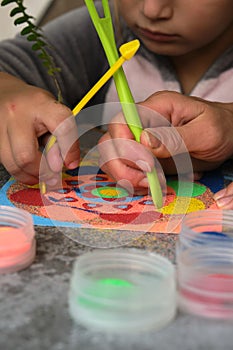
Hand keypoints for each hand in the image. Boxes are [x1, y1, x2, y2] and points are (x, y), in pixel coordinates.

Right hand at [0, 73, 79, 185]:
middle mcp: (16, 114)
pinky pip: (5, 162)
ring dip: (30, 175)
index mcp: (40, 103)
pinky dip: (20, 171)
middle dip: (42, 172)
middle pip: (26, 155)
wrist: (5, 93)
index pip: (61, 126)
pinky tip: (29, 170)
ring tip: (41, 177)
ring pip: (12, 163)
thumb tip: (62, 165)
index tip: (71, 164)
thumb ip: (60, 138)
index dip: (69, 149)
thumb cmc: (34, 107)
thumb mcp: (53, 115)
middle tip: (53, 178)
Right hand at [98, 91, 232, 204]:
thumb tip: (144, 141)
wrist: (228, 136)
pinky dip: (136, 184)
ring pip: (113, 160)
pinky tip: (155, 185)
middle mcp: (142, 124)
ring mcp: (141, 142)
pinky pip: (127, 172)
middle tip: (148, 181)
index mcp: (155, 108)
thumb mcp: (205, 131)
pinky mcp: (144, 159)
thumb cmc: (220, 127)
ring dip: (128, 178)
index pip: (120, 121)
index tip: (147, 165)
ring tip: (153, 185)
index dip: (125, 145)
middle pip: (110, 143)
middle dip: (123, 167)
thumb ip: (175, 137)